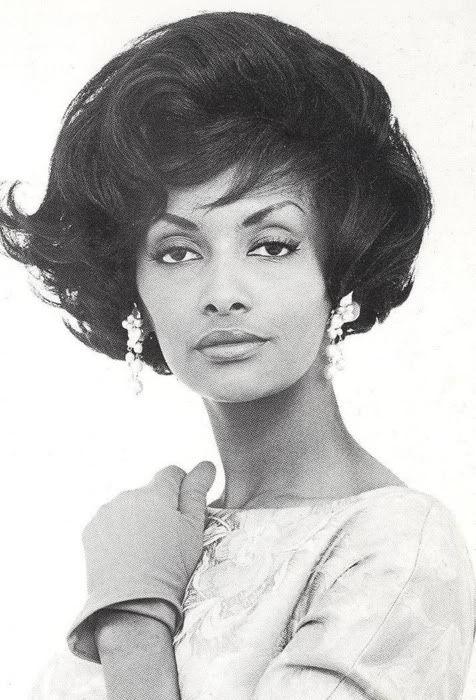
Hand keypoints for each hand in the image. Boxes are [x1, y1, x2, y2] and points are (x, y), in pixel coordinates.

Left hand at [66, 461, 215, 662]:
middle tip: (165, 540)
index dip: (182, 490)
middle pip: (149, 492)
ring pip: (129, 507)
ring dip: (137, 519)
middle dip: (158, 507)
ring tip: (144, 552)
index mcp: (155, 493)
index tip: (183, 514)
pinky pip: (110, 523)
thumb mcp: (194, 530)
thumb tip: (205, 464)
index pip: (171, 473)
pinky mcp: (91, 531)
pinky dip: (118, 533)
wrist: (131, 606)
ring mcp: (106, 513)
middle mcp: (127, 496)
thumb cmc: (170, 568)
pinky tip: (127, 555)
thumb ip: (197, 492)